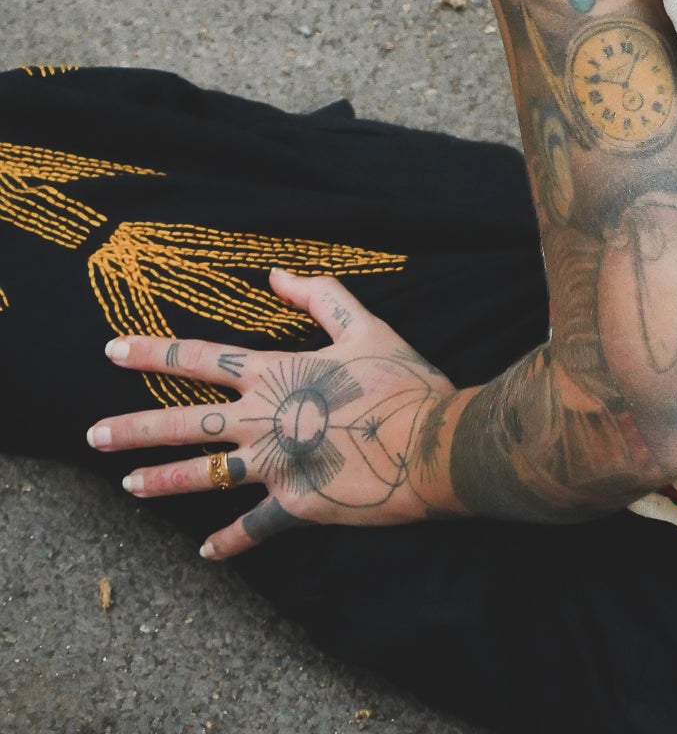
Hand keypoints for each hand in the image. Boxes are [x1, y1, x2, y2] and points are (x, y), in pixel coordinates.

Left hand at [88, 269, 463, 559]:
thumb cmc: (400, 379)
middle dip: (135, 428)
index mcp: (276, 374)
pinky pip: (254, 528)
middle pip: (186, 423)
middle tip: (94, 435)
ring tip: (128, 485)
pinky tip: (207, 552)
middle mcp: (264, 421)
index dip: (154, 353)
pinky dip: (230, 541)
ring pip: (206, 475)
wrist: (431, 442)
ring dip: (163, 480)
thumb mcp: (364, 325)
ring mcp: (275, 467)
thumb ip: (318, 296)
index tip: (112, 350)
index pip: (200, 359)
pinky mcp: (296, 506)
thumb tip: (275, 273)